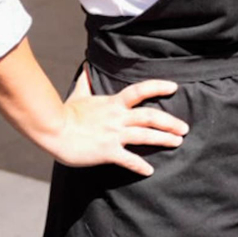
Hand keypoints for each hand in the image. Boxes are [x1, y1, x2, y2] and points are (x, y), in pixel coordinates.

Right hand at [37, 69, 186, 176]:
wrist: (53, 129)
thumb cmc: (64, 113)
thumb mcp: (78, 94)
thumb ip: (86, 82)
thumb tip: (86, 68)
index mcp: (113, 103)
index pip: (140, 90)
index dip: (158, 87)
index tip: (174, 87)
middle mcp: (117, 117)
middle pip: (150, 116)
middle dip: (170, 122)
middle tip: (185, 128)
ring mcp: (113, 135)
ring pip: (145, 135)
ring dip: (163, 139)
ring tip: (177, 142)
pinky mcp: (106, 152)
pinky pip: (128, 159)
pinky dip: (140, 165)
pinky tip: (149, 170)